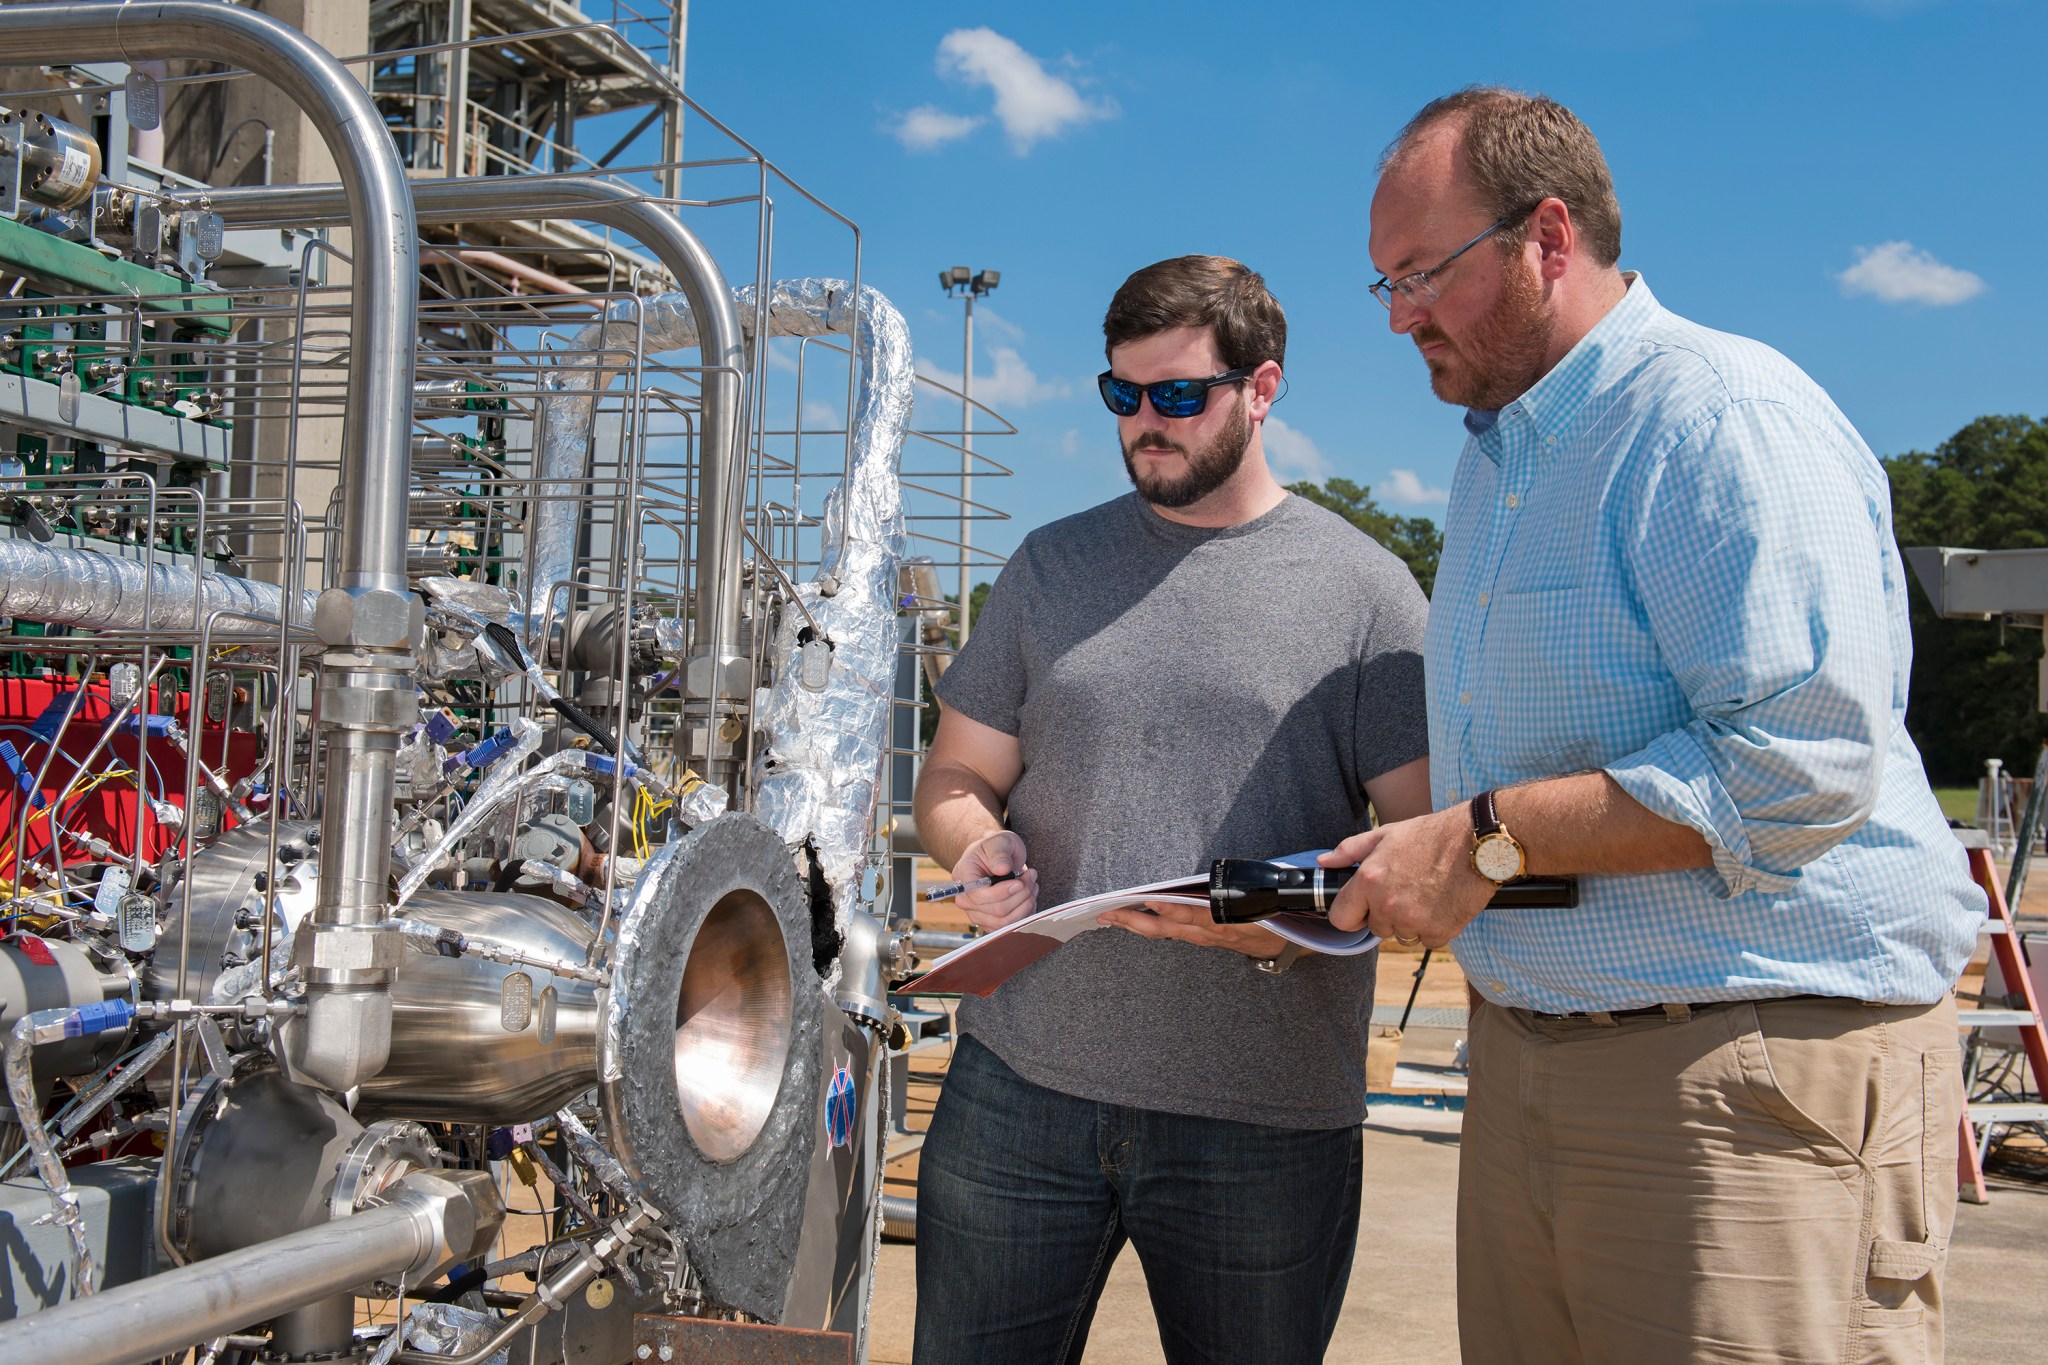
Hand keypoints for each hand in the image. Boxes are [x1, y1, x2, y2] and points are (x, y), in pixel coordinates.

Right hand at [951, 831, 1038, 932]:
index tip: (1019, 881)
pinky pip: (1011, 926)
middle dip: (1020, 894)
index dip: (1003, 892)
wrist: (997, 858)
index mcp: (964, 878)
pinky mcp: (991, 923)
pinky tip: (1029, 896)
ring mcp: (978, 914)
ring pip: (1006, 922)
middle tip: (1031, 876)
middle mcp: (966, 901)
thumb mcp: (998, 842)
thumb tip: (1002, 869)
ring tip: (1032, 885)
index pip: (979, 896)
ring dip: (1026, 904)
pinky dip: (1026, 912)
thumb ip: (999, 854)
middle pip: (997, 911)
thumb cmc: (996, 848)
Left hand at [1097, 899, 1288, 959]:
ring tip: (1112, 917)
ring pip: (1165, 933)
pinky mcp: (1206, 940)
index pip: (1188, 915)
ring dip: (1137, 926)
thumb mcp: (1263, 899)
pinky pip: (1174, 934)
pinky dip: (1154, 927)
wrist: (1291, 943)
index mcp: (1223, 922)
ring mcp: (1205, 939)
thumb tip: (1207, 873)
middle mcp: (1209, 933)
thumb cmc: (1278, 914)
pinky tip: (1139, 920)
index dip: (1166, 910)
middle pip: (1164, 930)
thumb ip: (1236, 887)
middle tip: (1106, 915)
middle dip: (1133, 923)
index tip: (1145, 901)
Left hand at [1320, 806, 1493, 948]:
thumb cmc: (1431, 835)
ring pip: (1401, 936)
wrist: (1476, 841)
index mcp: (1369, 882)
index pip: (1342, 919)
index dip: (1351, 914)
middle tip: (1404, 891)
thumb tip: (1325, 861)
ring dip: (1409, 923)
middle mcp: (1388, 905)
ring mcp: (1415, 921)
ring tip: (1424, 895)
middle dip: (1385, 915)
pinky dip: (1433, 928)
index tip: (1361, 909)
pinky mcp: (1440, 931)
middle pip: (1375, 929)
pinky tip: (1440, 904)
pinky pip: (1427, 940)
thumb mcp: (1385, 834)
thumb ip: (1350, 850)